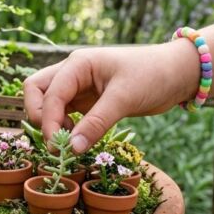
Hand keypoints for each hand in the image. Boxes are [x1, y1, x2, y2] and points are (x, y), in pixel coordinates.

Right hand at [23, 41, 200, 151]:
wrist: (177, 74)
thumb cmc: (153, 75)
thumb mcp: (124, 98)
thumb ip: (96, 123)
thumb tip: (73, 149)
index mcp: (78, 64)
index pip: (49, 93)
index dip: (49, 121)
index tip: (59, 147)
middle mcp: (73, 72)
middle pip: (36, 91)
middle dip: (40, 117)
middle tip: (57, 141)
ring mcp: (78, 86)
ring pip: (47, 102)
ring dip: (50, 122)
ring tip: (69, 141)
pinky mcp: (87, 100)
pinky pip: (64, 113)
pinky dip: (64, 127)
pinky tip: (79, 138)